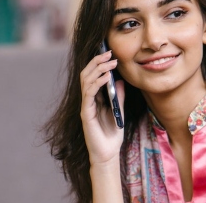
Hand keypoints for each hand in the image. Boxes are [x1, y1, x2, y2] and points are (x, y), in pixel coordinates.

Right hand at [79, 49, 125, 164]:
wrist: (108, 153)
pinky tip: (106, 77)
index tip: (110, 53)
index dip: (98, 63)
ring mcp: (85, 106)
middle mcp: (87, 100)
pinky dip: (97, 83)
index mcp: (94, 98)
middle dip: (97, 61)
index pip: (92, 75)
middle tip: (109, 53)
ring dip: (98, 69)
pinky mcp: (86, 113)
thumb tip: (119, 80)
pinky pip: (89, 94)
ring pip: (86, 81)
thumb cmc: (112, 133)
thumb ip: (118, 96)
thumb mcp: (119, 110)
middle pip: (86, 74)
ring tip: (110, 62)